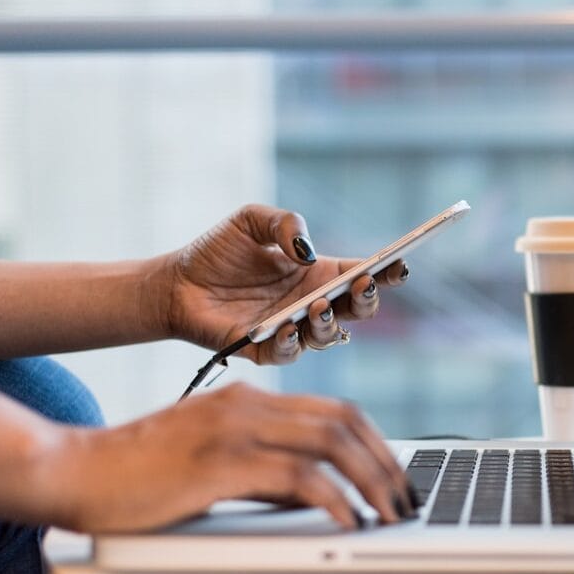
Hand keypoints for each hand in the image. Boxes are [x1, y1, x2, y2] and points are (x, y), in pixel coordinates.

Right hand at [45, 383, 415, 532]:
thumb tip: (317, 494)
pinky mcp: (220, 462)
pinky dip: (333, 499)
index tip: (396, 475)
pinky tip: (348, 520)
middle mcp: (248, 404)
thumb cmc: (140, 473)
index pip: (336, 410)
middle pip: (344, 421)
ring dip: (371, 480)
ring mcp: (235, 429)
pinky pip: (297, 476)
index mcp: (250, 398)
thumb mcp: (215, 460)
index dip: (376, 442)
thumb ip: (266, 469)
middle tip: (405, 498)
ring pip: (331, 443)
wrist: (75, 471)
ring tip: (389, 513)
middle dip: (386, 462)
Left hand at [162, 204, 408, 363]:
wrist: (175, 283)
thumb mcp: (251, 220)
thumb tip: (306, 251)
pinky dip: (292, 342)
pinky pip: (288, 353)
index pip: (363, 275)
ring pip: (329, 337)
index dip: (386, 272)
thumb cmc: (217, 252)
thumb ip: (284, 223)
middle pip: (357, 310)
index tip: (399, 264)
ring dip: (330, 323)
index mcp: (318, 274)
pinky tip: (287, 326)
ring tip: (318, 306)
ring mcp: (292, 329)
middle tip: (362, 284)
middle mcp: (312, 304)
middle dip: (367, 299)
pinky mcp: (265, 350)